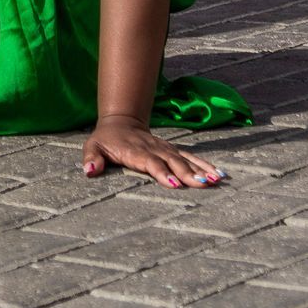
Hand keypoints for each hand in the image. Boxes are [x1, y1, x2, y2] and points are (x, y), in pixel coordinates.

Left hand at [83, 115, 225, 188]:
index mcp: (135, 151)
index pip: (150, 162)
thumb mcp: (92, 146)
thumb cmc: (105, 139)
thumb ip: (91, 159)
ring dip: (200, 169)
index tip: (174, 183)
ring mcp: (165, 149)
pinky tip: (218, 174)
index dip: (162, 172)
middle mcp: (153, 149)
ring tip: (216, 180)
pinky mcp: (172, 150)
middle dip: (188, 173)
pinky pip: (190, 156)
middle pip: (172, 162)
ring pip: (185, 159)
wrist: (121, 121)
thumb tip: (89, 171)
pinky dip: (204, 164)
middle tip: (203, 185)